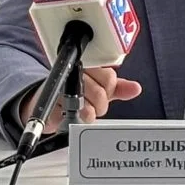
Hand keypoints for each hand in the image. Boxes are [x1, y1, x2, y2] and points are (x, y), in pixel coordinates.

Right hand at [19, 67, 141, 132]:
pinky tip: (71, 114)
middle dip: (100, 106)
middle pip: (101, 93)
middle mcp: (76, 72)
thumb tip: (136, 88)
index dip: (109, 91)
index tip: (103, 93)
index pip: (110, 78)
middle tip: (93, 106)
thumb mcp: (100, 88)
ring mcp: (63, 86)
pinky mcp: (52, 102)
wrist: (48, 102)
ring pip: (88, 105)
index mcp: (90, 66)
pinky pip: (71, 114)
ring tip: (83, 111)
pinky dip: (74, 118)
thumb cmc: (76, 93)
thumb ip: (118, 88)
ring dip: (88, 113)